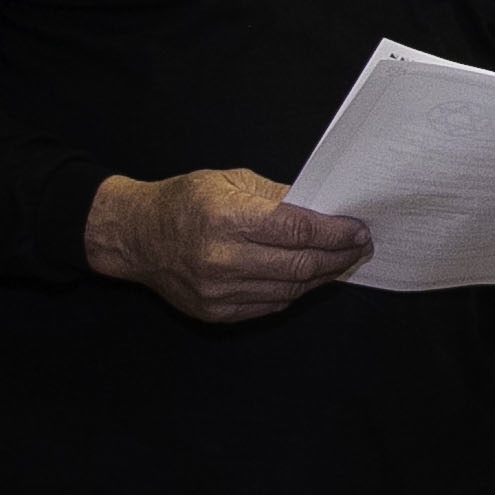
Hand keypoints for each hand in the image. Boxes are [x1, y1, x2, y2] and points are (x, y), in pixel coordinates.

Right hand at [85, 169, 367, 323]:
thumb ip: (278, 197)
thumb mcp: (231, 182)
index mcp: (227, 219)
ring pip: (291, 290)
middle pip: (301, 265)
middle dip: (338, 256)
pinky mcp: (216, 312)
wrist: (135, 236)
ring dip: (322, 276)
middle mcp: (223, 259)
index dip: (336, 233)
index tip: (359, 229)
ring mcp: (218, 291)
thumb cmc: (185, 201)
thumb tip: (324, 208)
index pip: (298, 232)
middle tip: (360, 247)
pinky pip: (271, 305)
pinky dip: (295, 291)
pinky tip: (309, 277)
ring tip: (340, 261)